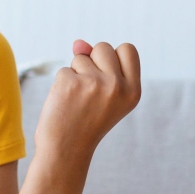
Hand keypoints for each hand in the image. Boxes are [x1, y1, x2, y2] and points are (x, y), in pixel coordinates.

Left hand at [35, 40, 140, 165]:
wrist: (66, 150)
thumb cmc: (85, 122)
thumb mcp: (104, 95)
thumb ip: (98, 65)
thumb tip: (78, 43)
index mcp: (133, 90)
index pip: (128, 49)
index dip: (113, 57)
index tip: (106, 76)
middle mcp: (117, 85)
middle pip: (103, 47)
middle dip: (92, 62)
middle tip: (88, 93)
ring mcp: (94, 83)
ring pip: (80, 57)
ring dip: (75, 74)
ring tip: (76, 100)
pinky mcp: (70, 83)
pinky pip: (63, 70)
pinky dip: (61, 84)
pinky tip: (64, 103)